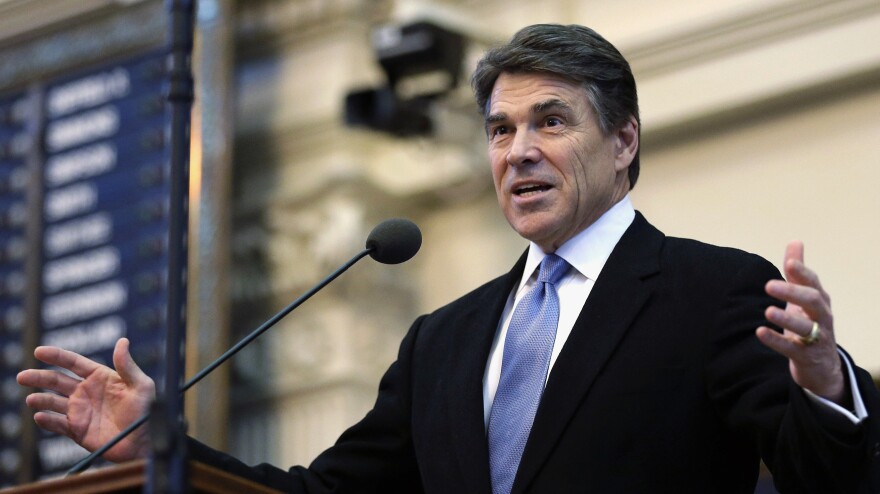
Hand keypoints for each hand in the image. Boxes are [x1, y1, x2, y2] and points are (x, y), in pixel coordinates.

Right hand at [16, 338, 154, 461]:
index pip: (73, 363)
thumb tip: (122, 341)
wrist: (142, 444)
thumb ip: (128, 366)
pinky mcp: (76, 430)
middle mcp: (86, 392)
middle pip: (56, 381)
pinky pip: (57, 424)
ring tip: (32, 399)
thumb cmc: (146, 412)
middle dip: (39, 377)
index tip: (38, 351)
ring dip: (40, 400)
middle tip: (22, 376)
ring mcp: (80, 411)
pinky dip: (47, 421)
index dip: (56, 356)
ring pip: (52, 402)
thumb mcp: (141, 386)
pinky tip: (41, 416)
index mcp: (100, 377)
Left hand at [755, 241, 843, 402]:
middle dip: (793, 292)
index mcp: (819, 299)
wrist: (822, 364)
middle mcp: (822, 316)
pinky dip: (776, 341)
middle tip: (768, 285)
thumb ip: (797, 272)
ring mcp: (816, 338)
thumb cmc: (810, 323)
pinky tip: (759, 332)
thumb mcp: (805, 296)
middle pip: (813, 301)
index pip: (812, 282)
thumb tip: (795, 241)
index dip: (802, 272)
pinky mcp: (807, 356)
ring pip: (805, 327)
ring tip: (768, 311)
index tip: (789, 262)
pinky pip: (792, 348)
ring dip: (786, 318)